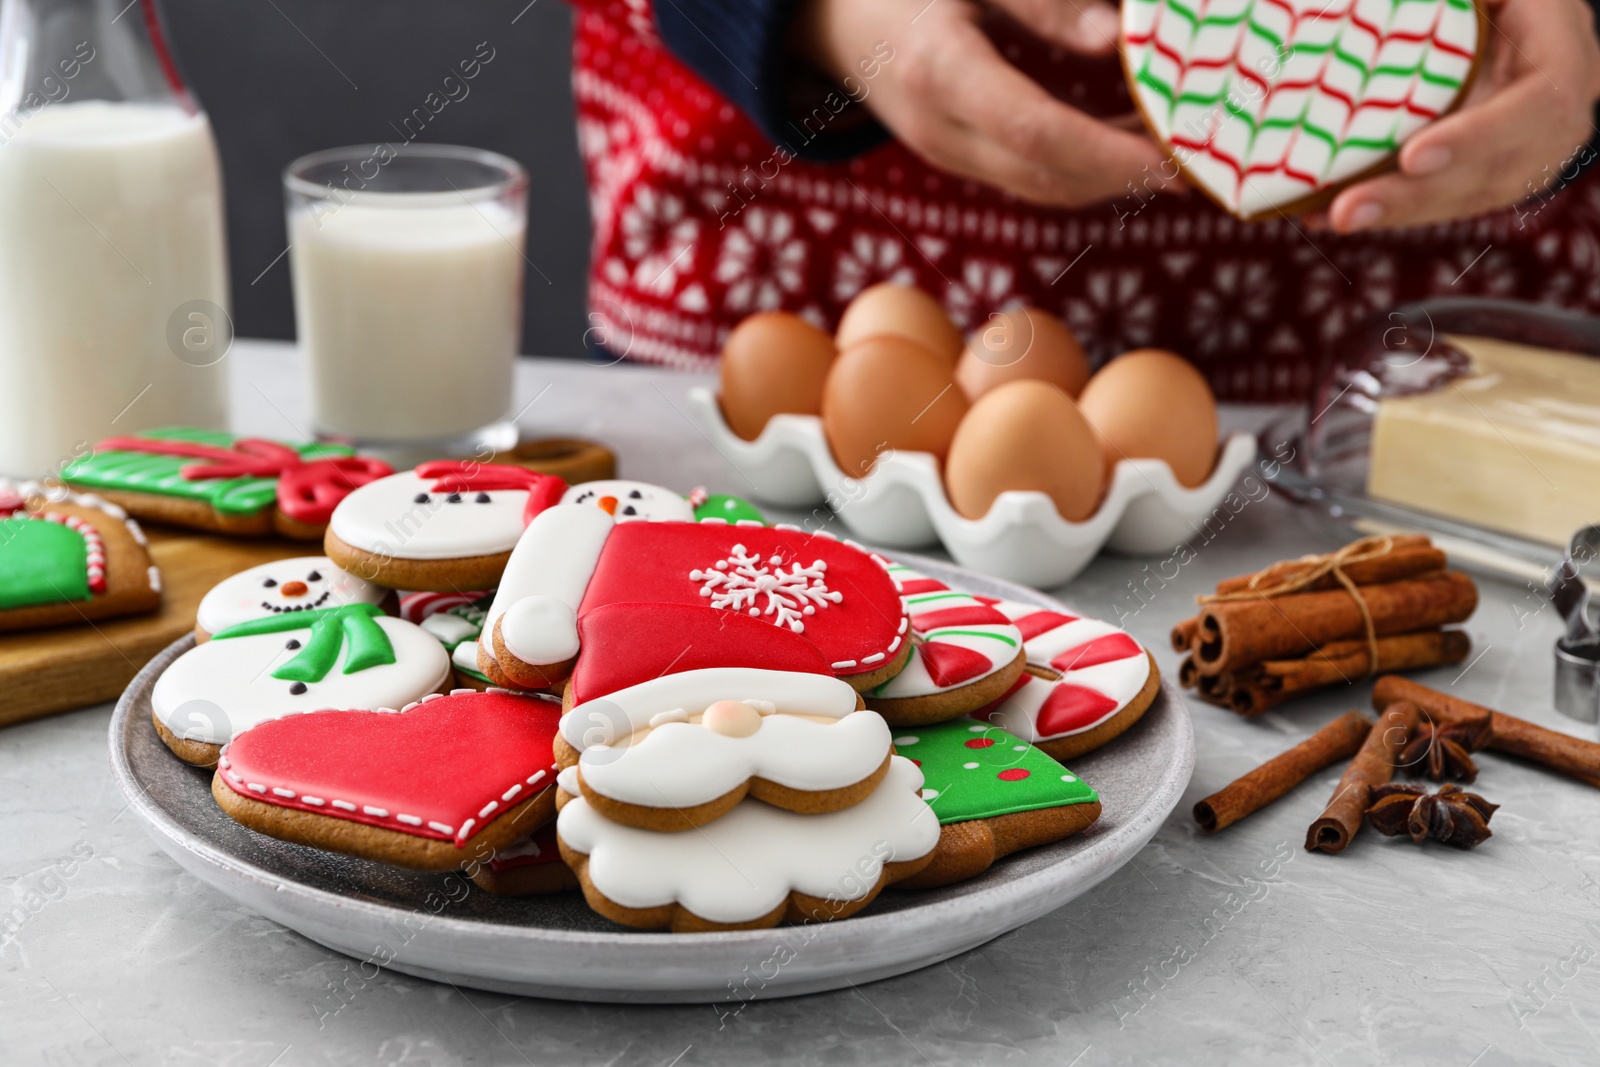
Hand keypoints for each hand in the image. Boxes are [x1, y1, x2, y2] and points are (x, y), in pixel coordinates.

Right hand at [792, 0, 1171, 208]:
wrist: (827, 20)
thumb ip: (1042, 2)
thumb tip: (1117, 37)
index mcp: (939, 72)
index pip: (1035, 132)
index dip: (1107, 152)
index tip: (1169, 155)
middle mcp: (939, 130)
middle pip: (1046, 176)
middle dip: (1125, 178)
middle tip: (1200, 161)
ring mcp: (944, 152)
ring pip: (1041, 187)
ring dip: (1110, 180)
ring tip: (1175, 156)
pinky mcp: (955, 157)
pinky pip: (1028, 178)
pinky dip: (1082, 170)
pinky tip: (1127, 145)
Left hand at [1330, 0, 1599, 231]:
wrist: (1510, 22)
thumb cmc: (1487, 0)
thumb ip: (1454, 4)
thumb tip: (1372, 13)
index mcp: (1563, 59)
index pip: (1538, 105)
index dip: (1476, 136)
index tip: (1412, 156)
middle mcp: (1556, 118)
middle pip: (1493, 170)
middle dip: (1414, 196)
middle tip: (1345, 211)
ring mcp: (1527, 155)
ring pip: (1465, 197)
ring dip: (1393, 212)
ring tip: (1328, 217)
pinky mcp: (1491, 176)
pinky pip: (1442, 201)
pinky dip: (1386, 209)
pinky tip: (1326, 214)